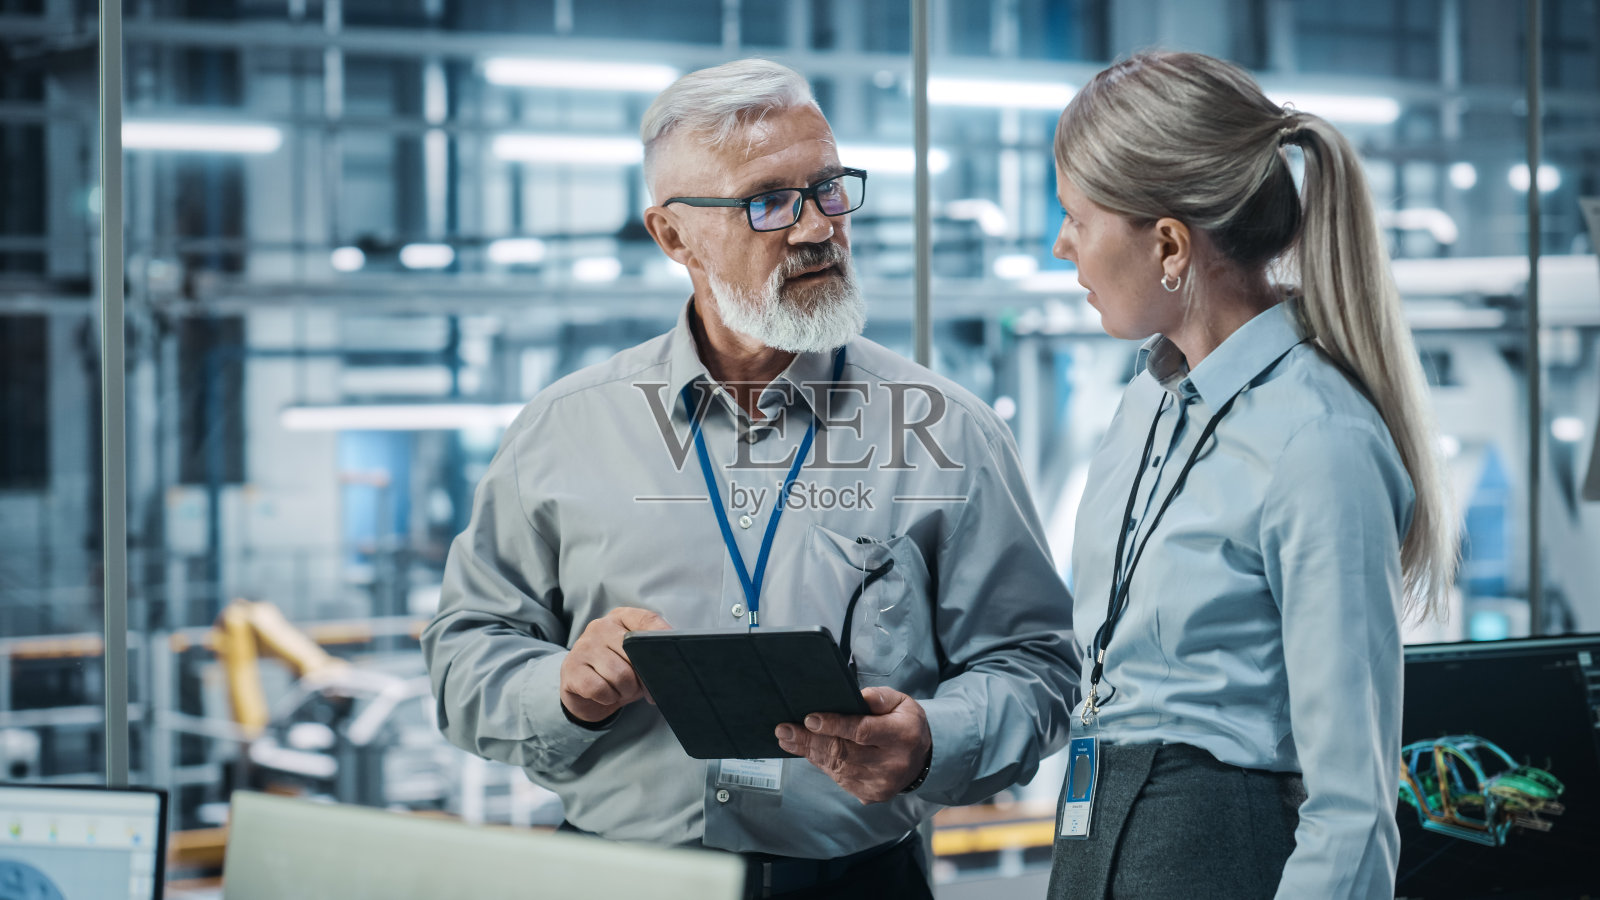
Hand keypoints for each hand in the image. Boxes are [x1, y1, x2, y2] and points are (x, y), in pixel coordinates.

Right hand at [559, 607, 670, 722]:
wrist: (587, 695)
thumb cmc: (619, 673)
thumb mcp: (638, 660)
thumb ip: (653, 654)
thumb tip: (676, 665)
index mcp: (621, 618)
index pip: (649, 620)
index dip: (663, 638)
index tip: (674, 657)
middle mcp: (600, 626)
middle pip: (635, 654)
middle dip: (642, 678)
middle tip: (637, 685)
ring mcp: (583, 646)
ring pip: (619, 675)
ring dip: (625, 691)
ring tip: (620, 690)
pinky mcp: (571, 668)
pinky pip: (600, 688)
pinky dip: (608, 698)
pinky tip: (604, 694)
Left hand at [774, 686, 931, 803]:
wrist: (922, 759)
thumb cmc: (905, 723)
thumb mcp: (901, 702)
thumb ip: (879, 697)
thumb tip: (855, 697)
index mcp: (902, 736)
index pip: (863, 731)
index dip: (834, 725)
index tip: (809, 718)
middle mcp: (892, 764)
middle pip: (843, 752)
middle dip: (810, 740)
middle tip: (784, 729)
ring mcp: (881, 784)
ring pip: (837, 767)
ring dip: (809, 752)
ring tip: (787, 738)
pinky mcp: (871, 795)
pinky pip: (839, 779)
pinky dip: (821, 763)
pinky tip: (806, 751)